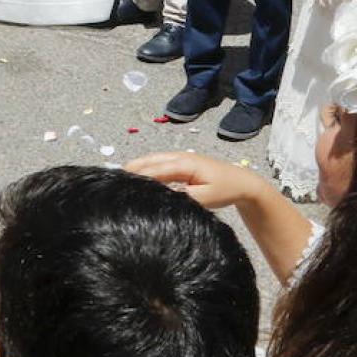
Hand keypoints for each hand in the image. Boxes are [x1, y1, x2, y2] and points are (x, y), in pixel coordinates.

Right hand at [126, 151, 267, 211]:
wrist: (243, 182)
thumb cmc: (226, 190)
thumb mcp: (206, 198)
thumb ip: (185, 199)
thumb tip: (164, 200)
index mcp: (184, 164)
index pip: (155, 169)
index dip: (137, 176)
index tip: (121, 184)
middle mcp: (178, 157)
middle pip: (148, 161)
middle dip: (131, 170)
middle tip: (113, 183)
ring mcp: (179, 158)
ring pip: (151, 160)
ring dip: (137, 168)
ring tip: (120, 181)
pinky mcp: (180, 163)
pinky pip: (157, 163)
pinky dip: (145, 169)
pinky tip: (138, 179)